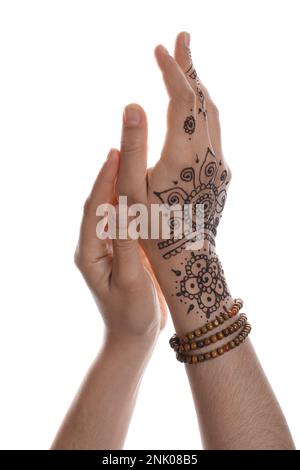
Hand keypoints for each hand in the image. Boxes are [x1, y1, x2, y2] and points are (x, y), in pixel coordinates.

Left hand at [75, 149, 165, 344]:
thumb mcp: (130, 281)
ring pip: (112, 210)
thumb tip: (126, 206)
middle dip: (110, 174)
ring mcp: (108, 248)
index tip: (115, 152)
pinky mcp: (122, 251)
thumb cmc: (131, 315)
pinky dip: (132, 202)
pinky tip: (143, 188)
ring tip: (132, 156)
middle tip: (124, 144)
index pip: (94, 209)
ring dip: (120, 184)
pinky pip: (125, 221)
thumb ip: (126, 244)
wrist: (133, 339)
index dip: (104, 179)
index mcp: (89, 253)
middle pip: (100, 203)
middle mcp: (94, 246)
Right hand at [117, 32, 232, 332]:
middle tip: (181, 40)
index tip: (159, 49)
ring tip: (187, 68)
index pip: (183, 98)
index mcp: (184, 155)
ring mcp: (219, 165)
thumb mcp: (133, 190)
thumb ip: (133, 146)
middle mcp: (208, 155)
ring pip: (214, 115)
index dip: (172, 70)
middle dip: (191, 67)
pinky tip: (194, 110)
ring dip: (200, 88)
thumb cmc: (152, 231)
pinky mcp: (221, 174)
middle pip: (204, 99)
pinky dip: (204, 111)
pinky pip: (216, 132)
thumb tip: (133, 104)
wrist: (187, 261)